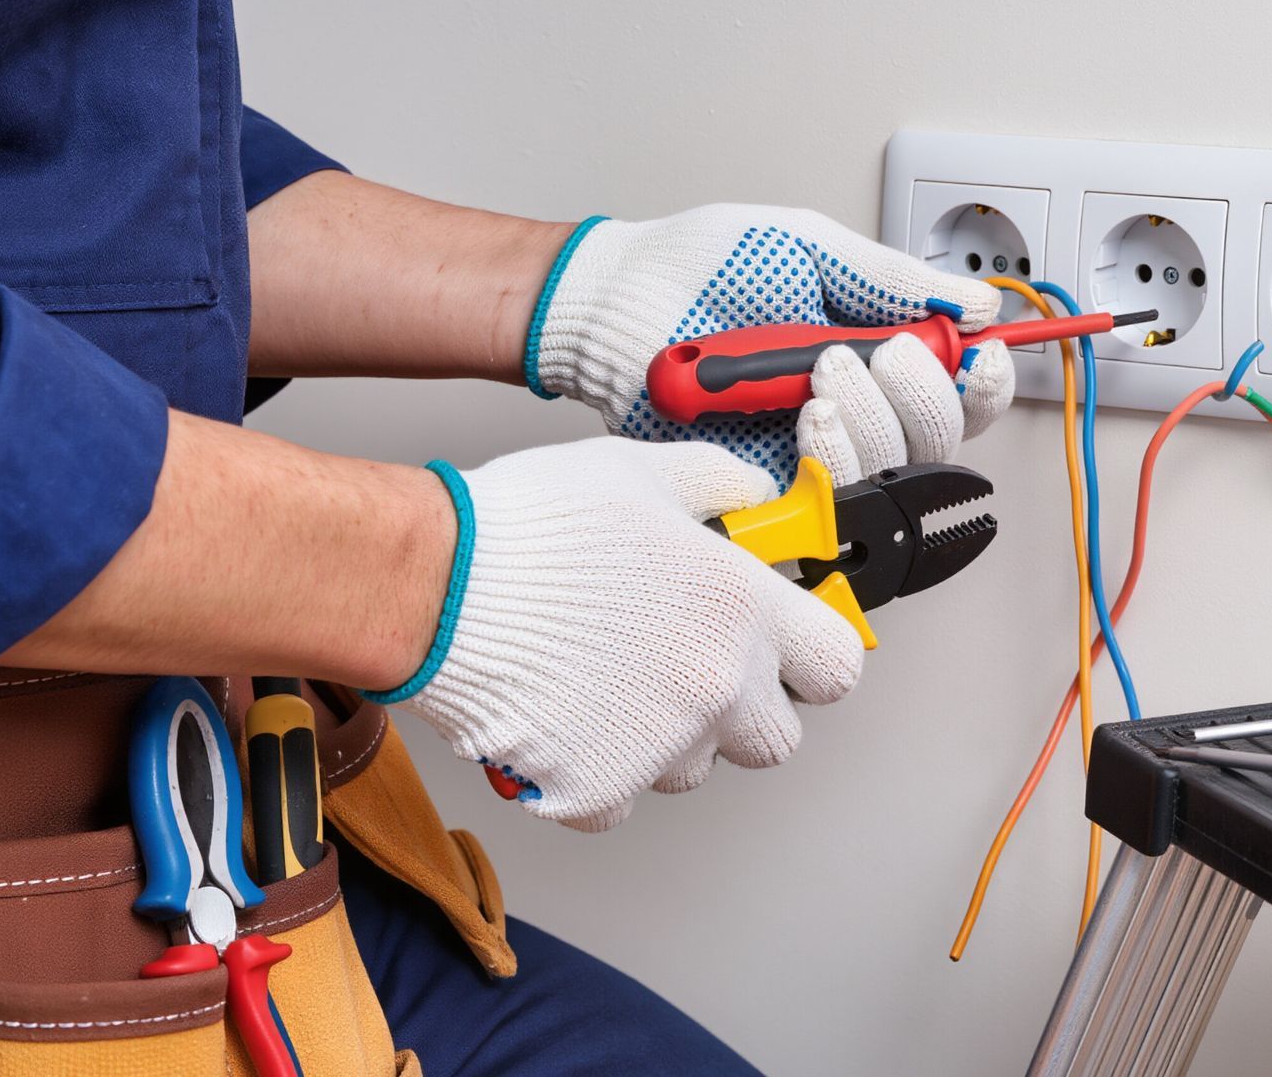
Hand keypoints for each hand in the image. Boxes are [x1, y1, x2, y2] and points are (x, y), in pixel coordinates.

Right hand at [369, 437, 864, 831]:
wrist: (434, 586)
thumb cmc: (529, 527)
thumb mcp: (641, 472)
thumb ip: (719, 486)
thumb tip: (754, 496)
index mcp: (742, 610)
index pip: (837, 667)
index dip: (812, 657)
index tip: (789, 648)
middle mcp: (715, 687)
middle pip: (774, 738)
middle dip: (740, 710)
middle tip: (684, 666)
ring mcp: (658, 747)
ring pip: (692, 767)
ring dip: (664, 737)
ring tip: (604, 678)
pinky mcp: (597, 791)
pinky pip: (619, 798)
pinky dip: (594, 770)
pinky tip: (563, 715)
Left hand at [527, 205, 1014, 485]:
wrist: (617, 304)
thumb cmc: (699, 270)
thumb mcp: (810, 248)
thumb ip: (891, 279)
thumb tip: (974, 300)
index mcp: (872, 355)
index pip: (958, 389)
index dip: (985, 382)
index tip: (983, 355)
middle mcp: (852, 411)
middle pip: (938, 439)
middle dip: (922, 396)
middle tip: (877, 354)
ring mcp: (811, 455)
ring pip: (891, 471)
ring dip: (871, 420)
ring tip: (820, 373)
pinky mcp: (770, 490)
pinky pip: (830, 501)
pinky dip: (831, 459)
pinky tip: (806, 421)